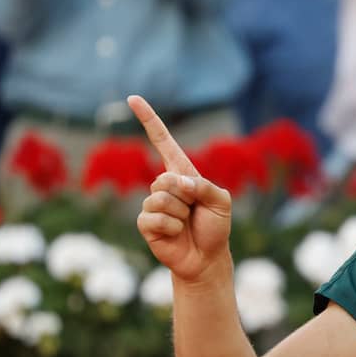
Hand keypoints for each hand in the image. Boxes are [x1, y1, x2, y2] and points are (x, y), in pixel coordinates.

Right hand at [129, 95, 232, 281]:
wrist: (207, 258)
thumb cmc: (215, 227)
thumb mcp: (222, 202)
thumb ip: (205, 187)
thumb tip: (177, 182)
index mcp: (183, 174)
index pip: (163, 142)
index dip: (149, 120)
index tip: (133, 99)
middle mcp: (164, 185)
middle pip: (164, 179)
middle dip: (185, 197)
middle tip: (194, 211)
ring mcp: (153, 204)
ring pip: (160, 199)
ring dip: (179, 214)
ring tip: (185, 223)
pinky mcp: (145, 223)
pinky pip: (154, 218)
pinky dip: (171, 228)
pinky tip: (176, 234)